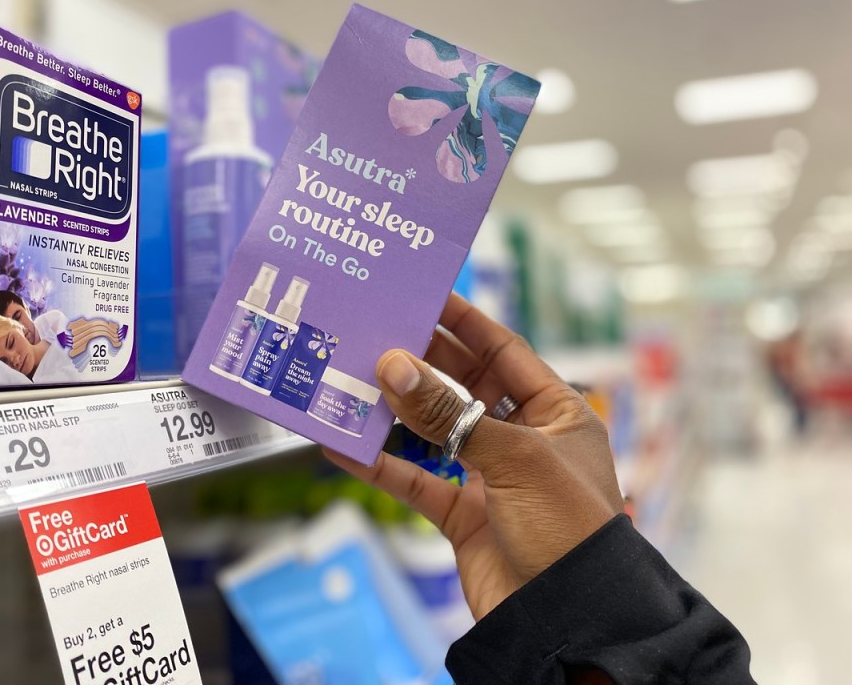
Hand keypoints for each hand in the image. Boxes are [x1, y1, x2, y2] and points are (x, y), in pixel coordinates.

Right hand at [324, 294, 623, 620]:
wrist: (568, 622)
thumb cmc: (568, 531)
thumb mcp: (515, 460)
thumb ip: (450, 416)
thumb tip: (394, 369)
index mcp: (557, 413)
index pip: (505, 352)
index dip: (466, 322)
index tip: (427, 294)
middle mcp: (524, 439)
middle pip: (465, 385)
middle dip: (424, 361)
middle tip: (379, 331)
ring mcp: (492, 477)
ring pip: (435, 431)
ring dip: (397, 411)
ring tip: (356, 380)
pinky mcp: (464, 516)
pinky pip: (416, 481)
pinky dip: (382, 466)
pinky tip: (346, 447)